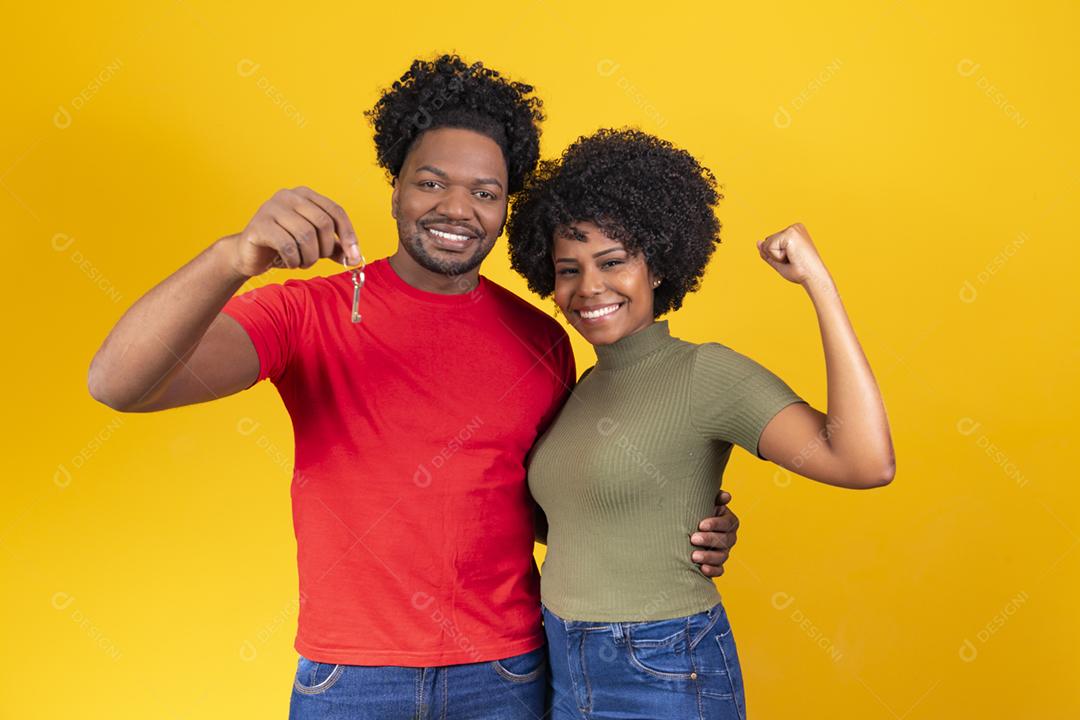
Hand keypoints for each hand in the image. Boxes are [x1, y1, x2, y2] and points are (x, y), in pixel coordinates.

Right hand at [229, 186, 362, 277]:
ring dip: (309, 257)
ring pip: (306, 235)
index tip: (354, 256)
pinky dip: (294, 260)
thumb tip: (355, 257)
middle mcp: (289, 196)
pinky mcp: (260, 224)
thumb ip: (334, 247)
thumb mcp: (313, 245)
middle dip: (325, 248)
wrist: (248, 254)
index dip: (348, 234)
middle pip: (323, 222)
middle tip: (317, 259)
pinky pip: (287, 245)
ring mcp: (272, 207)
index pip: (335, 210)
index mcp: (305, 195)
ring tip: (302, 262)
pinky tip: (290, 262)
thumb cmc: (283, 247)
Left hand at [690, 490, 738, 576]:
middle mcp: (730, 537)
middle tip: (693, 539)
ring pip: (722, 556)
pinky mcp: (718, 565)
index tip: (701, 525)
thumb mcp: (706, 503)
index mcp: (729, 521)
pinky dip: (712, 571)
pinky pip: (719, 570)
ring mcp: (724, 552)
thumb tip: (726, 496)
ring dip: (709, 557)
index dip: (715, 524)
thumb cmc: (699, 513)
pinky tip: (702, 569)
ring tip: (694, 556)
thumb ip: (715, 498)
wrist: (691, 528)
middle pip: (725, 540)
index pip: (727, 523)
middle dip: (709, 540)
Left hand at [757, 222, 829, 287]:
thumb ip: (768, 252)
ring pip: (767, 244)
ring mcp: (792, 229)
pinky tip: (791, 257)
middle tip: (792, 260)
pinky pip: (769, 247)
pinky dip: (777, 257)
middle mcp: (794, 227)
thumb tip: (758, 242)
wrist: (813, 277)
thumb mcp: (779, 261)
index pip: (771, 242)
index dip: (776, 256)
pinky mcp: (789, 234)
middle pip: (767, 241)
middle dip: (775, 255)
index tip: (792, 259)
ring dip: (776, 257)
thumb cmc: (800, 271)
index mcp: (794, 232)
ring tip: (793, 259)